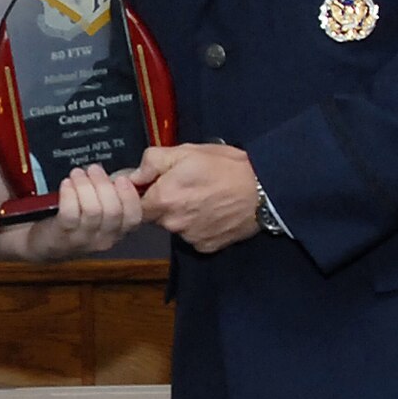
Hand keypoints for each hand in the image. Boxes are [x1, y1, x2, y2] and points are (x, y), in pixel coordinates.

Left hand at [12, 164, 144, 260]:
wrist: (44, 244)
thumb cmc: (75, 222)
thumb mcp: (98, 215)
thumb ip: (110, 197)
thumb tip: (116, 174)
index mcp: (117, 232)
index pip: (134, 217)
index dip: (130, 196)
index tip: (121, 178)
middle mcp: (104, 239)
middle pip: (113, 211)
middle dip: (103, 185)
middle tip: (93, 168)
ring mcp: (83, 240)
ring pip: (92, 211)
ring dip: (85, 186)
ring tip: (77, 173)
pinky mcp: (62, 236)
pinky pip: (70, 214)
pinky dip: (69, 195)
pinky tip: (66, 183)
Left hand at [132, 142, 260, 253]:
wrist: (263, 190)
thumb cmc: (225, 167)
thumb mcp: (185, 152)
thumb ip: (152, 162)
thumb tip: (134, 175)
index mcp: (163, 200)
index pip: (133, 205)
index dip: (140, 194)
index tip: (151, 184)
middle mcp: (172, 224)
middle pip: (155, 216)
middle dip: (163, 202)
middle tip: (184, 185)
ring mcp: (190, 238)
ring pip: (175, 226)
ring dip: (182, 214)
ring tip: (203, 196)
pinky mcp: (207, 247)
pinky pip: (193, 235)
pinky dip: (199, 225)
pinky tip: (213, 210)